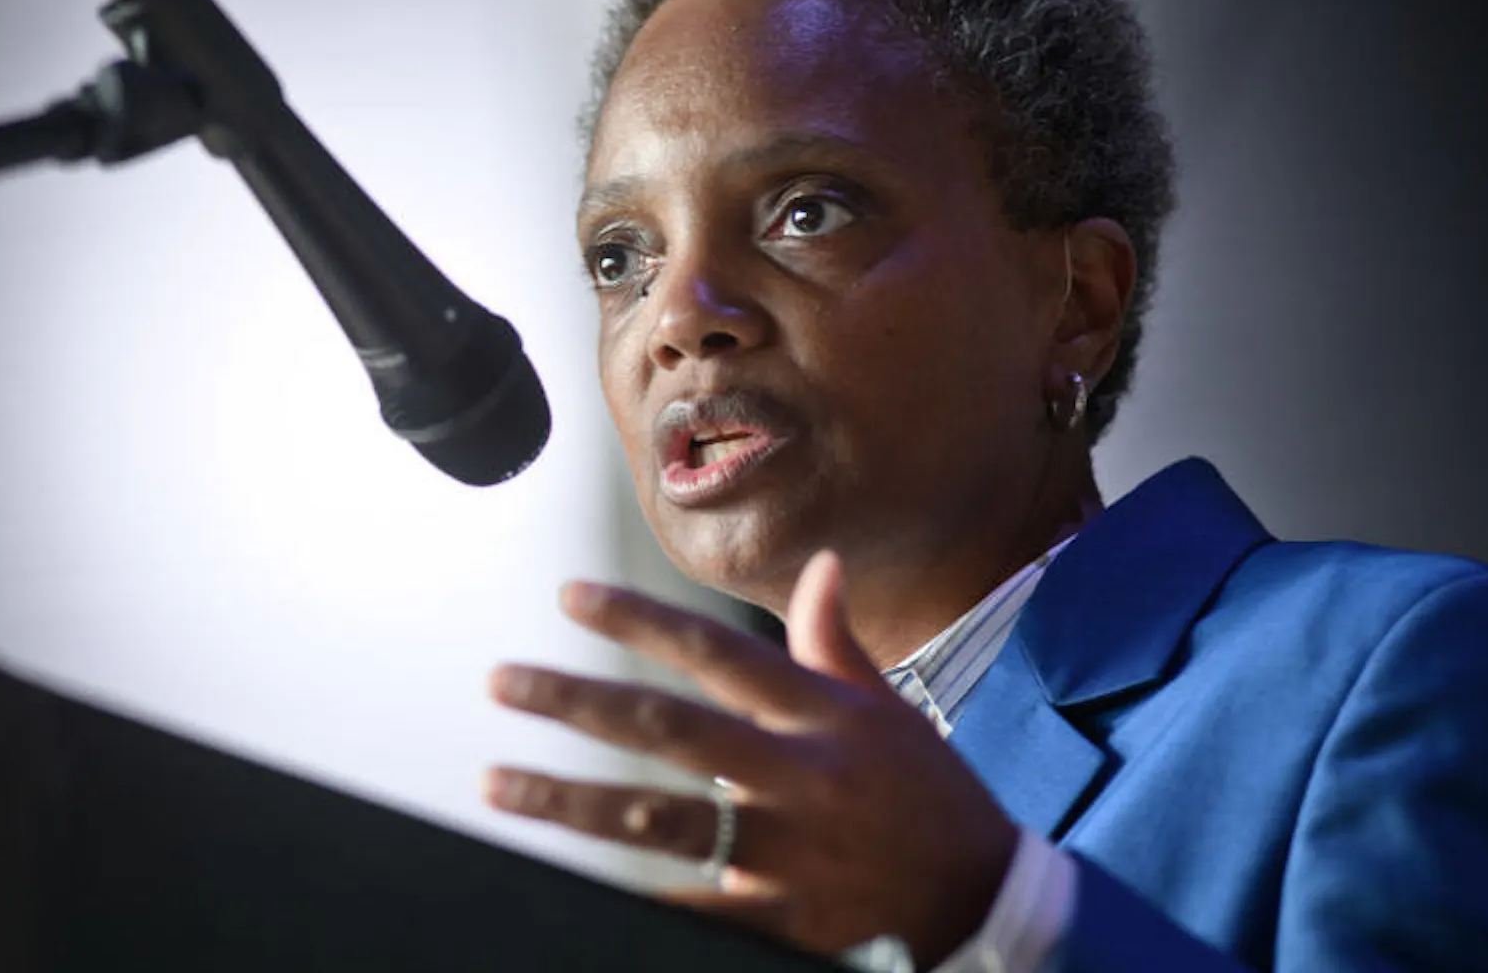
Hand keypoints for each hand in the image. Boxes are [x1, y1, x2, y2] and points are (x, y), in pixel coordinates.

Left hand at [484, 551, 1018, 966]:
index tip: (569, 596)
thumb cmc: (927, 794)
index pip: (715, 652)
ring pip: (662, 819)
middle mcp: (799, 774)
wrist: (987, 900)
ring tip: (499, 783)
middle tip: (504, 681)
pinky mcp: (785, 920)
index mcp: (820, 715)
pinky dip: (635, 896)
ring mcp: (788, 852)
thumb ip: (834, 641)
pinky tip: (570, 884)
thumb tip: (821, 566)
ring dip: (572, 801)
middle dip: (579, 702)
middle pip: (671, 728)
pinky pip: (694, 907)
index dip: (640, 620)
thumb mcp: (886, 709)